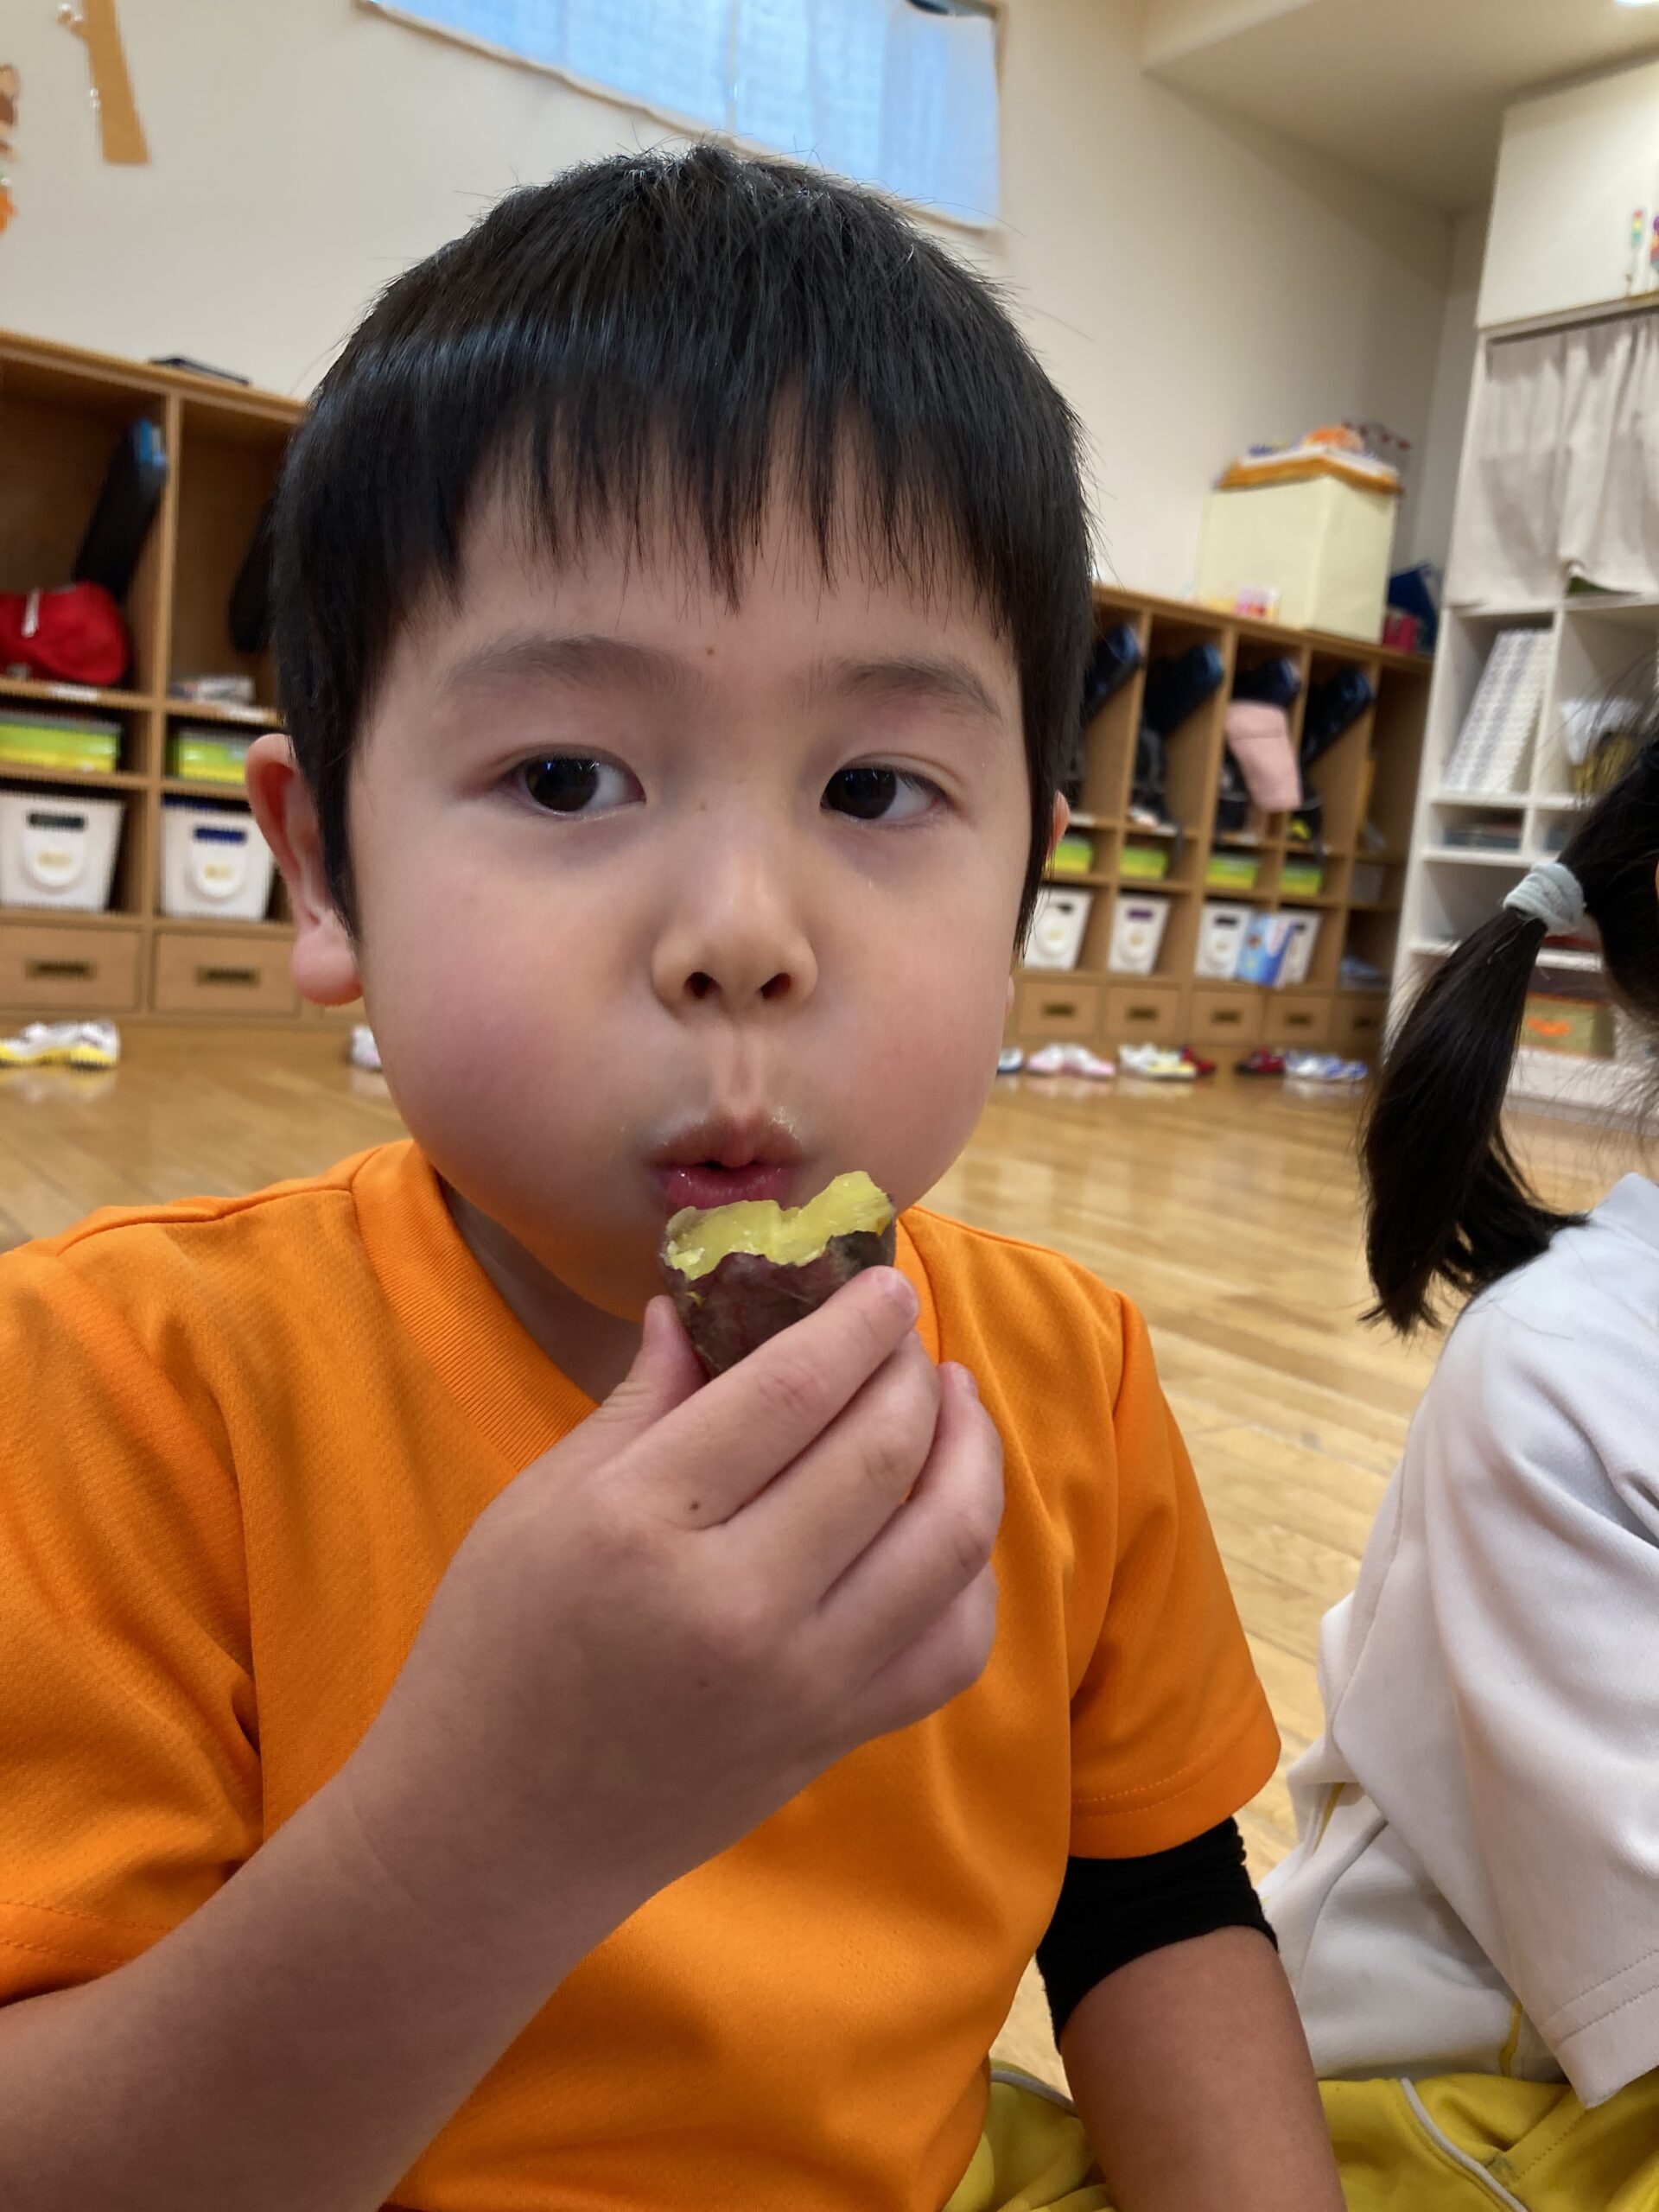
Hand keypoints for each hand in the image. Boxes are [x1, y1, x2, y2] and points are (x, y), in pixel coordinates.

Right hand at [338, 1270, 1002, 1950]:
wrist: (493, 1836)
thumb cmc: (494, 1653)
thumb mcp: (537, 1505)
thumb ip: (639, 1403)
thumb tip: (703, 1307)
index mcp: (643, 1527)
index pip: (789, 1391)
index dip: (853, 1322)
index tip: (883, 1281)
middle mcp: (737, 1605)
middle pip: (878, 1454)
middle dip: (910, 1369)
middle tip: (905, 1332)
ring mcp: (801, 1682)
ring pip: (945, 1542)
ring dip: (969, 1452)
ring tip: (952, 1403)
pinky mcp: (833, 1736)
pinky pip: (952, 1646)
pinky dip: (972, 1572)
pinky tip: (948, 1518)